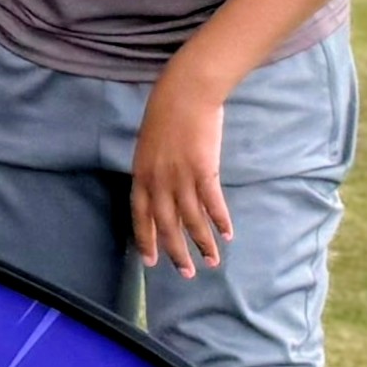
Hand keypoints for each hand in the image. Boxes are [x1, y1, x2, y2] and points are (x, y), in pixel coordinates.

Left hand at [129, 59, 235, 277]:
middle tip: (186, 273)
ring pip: (191, 220)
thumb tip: (161, 191)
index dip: (146, 240)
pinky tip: (227, 234)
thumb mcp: (149, 147)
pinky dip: (220, 221)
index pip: (140, 216)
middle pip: (166, 225)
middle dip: (176, 253)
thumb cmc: (167, 115)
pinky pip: (212, 204)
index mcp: (141, 175)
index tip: (150, 261)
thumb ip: (153, 171)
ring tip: (212, 261)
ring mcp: (180, 177)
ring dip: (203, 243)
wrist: (185, 93)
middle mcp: (158, 181)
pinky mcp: (203, 170)